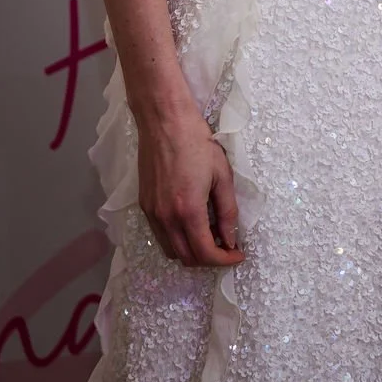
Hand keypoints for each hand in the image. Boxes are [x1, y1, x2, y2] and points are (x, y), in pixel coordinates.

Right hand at [137, 105, 245, 267]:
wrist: (165, 121)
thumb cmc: (197, 142)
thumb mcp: (222, 175)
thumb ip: (227, 211)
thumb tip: (230, 238)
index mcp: (188, 211)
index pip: (205, 253)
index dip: (224, 260)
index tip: (238, 255)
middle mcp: (165, 218)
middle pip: (186, 258)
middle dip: (208, 259)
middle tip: (226, 245)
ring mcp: (151, 213)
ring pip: (170, 250)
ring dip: (191, 251)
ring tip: (210, 235)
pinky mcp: (143, 205)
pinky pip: (160, 236)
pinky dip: (177, 240)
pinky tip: (191, 223)